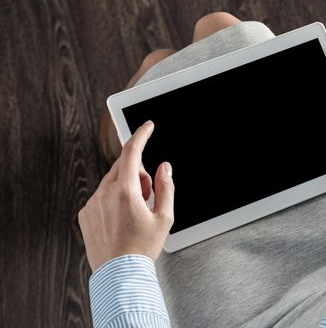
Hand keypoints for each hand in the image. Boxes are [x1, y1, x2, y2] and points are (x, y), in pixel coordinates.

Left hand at [79, 121, 174, 271]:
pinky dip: (113, 198)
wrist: (119, 273)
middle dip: (138, 173)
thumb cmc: (142, 248)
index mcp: (125, 192)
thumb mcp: (164, 217)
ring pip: (112, 181)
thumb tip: (164, 167)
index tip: (147, 126)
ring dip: (126, 186)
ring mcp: (92, 204)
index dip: (141, 135)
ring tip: (135, 211)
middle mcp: (104, 194)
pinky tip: (122, 218)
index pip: (132, 152)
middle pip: (123, 167)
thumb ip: (166, 187)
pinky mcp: (85, 213)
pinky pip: (101, 195)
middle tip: (148, 195)